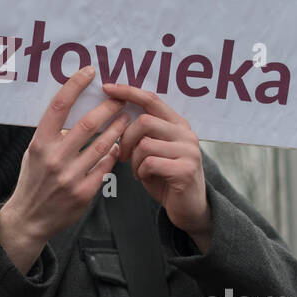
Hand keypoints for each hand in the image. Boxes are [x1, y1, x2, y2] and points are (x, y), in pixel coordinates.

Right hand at [0, 66, 127, 272]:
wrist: (30, 219)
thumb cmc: (33, 180)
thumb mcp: (34, 153)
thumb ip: (52, 135)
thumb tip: (74, 112)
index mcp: (39, 143)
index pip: (58, 106)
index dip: (75, 85)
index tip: (89, 72)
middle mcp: (54, 158)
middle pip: (87, 124)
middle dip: (108, 108)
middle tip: (121, 98)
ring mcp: (70, 176)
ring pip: (102, 145)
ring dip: (118, 129)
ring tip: (127, 119)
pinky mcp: (84, 193)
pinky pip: (105, 167)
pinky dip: (113, 154)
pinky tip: (118, 146)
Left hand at [103, 82, 210, 251]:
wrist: (189, 208)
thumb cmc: (165, 177)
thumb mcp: (154, 150)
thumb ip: (143, 133)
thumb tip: (114, 114)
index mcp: (177, 124)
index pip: (151, 99)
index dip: (128, 91)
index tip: (107, 88)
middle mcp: (186, 133)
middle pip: (144, 121)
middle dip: (125, 138)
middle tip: (121, 154)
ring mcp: (189, 151)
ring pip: (145, 143)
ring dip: (133, 159)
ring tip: (136, 170)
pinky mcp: (186, 170)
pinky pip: (150, 162)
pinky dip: (140, 171)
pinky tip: (143, 177)